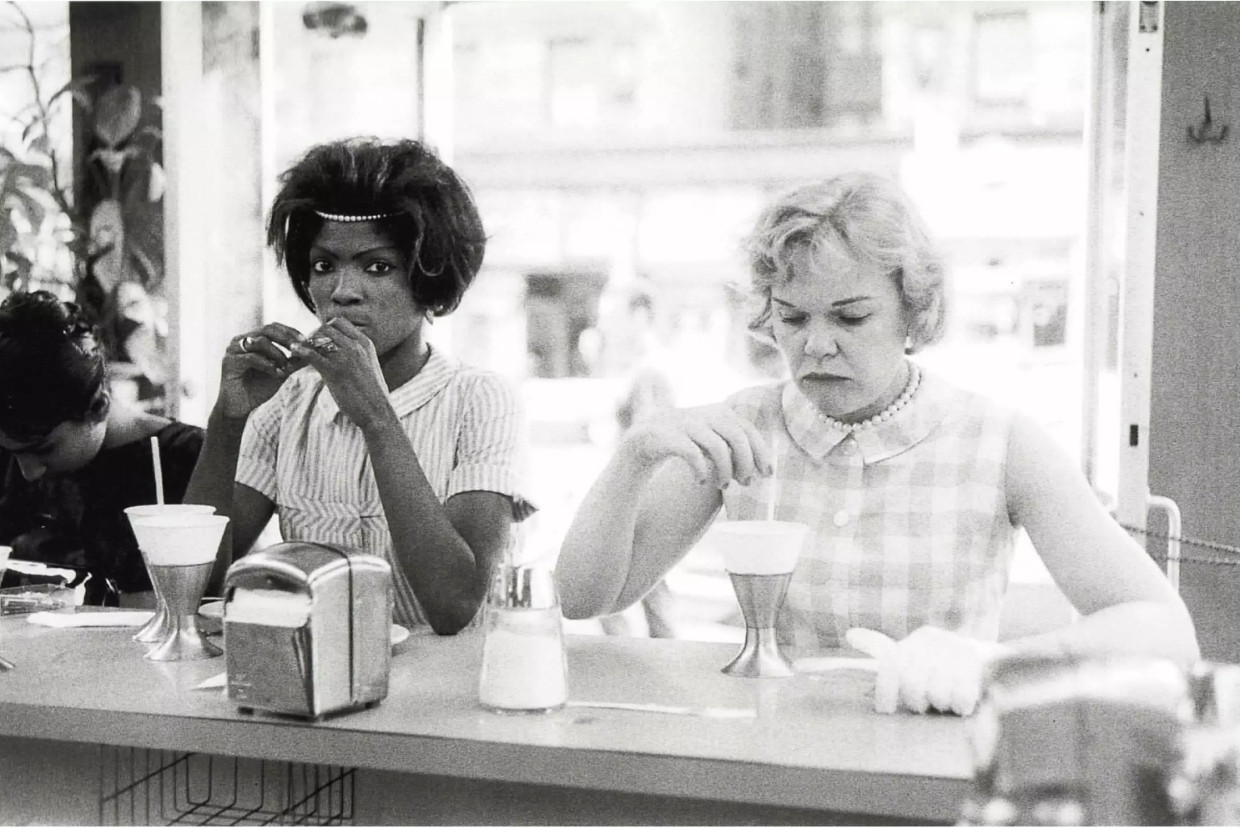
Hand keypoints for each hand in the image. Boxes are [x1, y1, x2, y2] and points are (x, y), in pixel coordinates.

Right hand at [218, 323, 309, 417]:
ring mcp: (233, 349)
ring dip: (277, 353)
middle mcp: (241, 340)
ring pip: (259, 342)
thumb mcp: (281, 372)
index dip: (290, 332)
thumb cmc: (258, 388)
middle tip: (300, 349)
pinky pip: (251, 357)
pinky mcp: (229, 361)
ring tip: (285, 367)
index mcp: (252, 339)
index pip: (273, 327)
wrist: (241, 407)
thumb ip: (294, 361)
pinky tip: (277, 373)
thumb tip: (313, 352)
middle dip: (286, 339)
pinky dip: (267, 364)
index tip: (306, 341)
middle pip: (266, 329)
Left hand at [289, 318, 391, 430]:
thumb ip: (356, 354)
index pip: (339, 322)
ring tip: (299, 354)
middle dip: (313, 336)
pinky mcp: (334, 371)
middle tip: (307, 349)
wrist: (378, 412)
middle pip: (325, 328)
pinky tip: (293, 355)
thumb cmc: (372, 394)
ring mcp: (345, 358)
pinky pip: (311, 354)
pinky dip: (299, 352)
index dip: (325, 328)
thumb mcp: (368, 366)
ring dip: (305, 344)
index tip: (320, 341)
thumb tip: (339, 350)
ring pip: (317, 338)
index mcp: (365, 343)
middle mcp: (356, 346)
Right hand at [619, 404, 772, 488]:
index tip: (767, 474)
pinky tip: (700, 481)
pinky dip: (701, 470)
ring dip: (725, 470)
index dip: (761, 452)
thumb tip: (762, 468)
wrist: (642, 440)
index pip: (747, 430)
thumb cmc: (685, 444)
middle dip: (745, 463)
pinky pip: (692, 453)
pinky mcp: (668, 436)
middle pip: (736, 437)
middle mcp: (704, 414)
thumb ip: (733, 445)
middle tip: (745, 483)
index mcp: (718, 412)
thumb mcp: (711, 439)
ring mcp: (685, 423)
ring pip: (717, 446)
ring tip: (723, 485)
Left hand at [845, 626, 1011, 715]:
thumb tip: (850, 634)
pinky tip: (962, 702)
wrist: (991, 664)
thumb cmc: (942, 665)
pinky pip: (960, 698)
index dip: (885, 690)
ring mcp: (959, 652)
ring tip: (946, 699)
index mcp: (918, 640)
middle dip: (916, 702)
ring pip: (937, 694)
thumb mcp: (912, 654)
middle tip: (925, 704)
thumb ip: (882, 649)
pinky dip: (959, 706)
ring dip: (941, 704)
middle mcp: (936, 642)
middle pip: (912, 685)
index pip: (890, 664)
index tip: (885, 710)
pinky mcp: (980, 666)